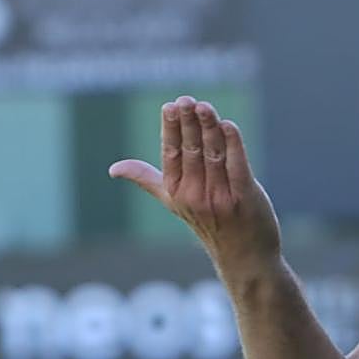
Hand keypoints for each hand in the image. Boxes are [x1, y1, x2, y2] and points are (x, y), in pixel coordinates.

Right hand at [108, 96, 280, 273]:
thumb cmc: (211, 224)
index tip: (170, 106)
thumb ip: (148, 180)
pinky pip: (237, 167)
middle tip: (187, 100)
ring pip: (213, 155)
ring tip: (205, 107)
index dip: (171, 129)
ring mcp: (220, 198)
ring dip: (210, 128)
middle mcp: (195, 196)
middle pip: (191, 151)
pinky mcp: (245, 199)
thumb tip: (113, 169)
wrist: (245, 257)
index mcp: (176, 192)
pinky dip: (233, 145)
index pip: (170, 154)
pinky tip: (229, 126)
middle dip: (189, 123)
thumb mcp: (175, 203)